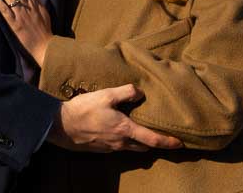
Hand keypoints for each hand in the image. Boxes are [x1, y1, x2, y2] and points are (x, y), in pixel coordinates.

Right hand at [48, 84, 182, 152]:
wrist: (62, 126)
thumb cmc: (84, 110)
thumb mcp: (105, 95)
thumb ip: (125, 92)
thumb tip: (140, 92)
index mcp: (125, 129)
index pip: (153, 139)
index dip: (168, 142)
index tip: (180, 143)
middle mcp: (121, 143)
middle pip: (144, 146)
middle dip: (154, 142)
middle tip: (161, 134)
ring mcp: (111, 148)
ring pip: (131, 148)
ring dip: (138, 141)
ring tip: (140, 130)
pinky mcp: (101, 149)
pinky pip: (118, 147)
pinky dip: (124, 140)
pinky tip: (118, 130)